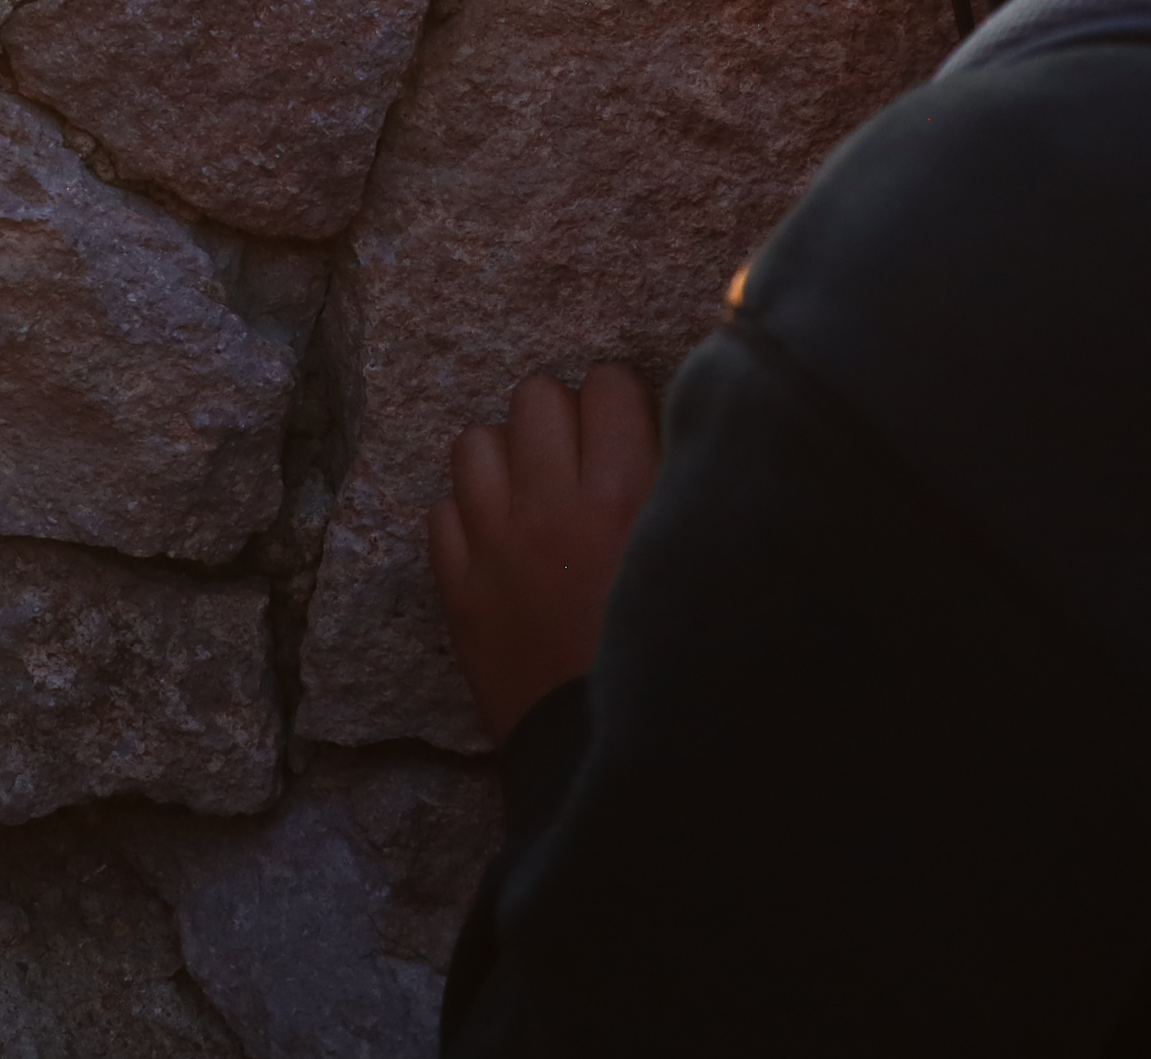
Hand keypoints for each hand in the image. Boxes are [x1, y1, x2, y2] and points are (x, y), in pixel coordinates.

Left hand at [429, 365, 658, 739]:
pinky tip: (502, 546)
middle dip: (563, 418)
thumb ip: (691, 494)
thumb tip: (688, 434)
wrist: (614, 764)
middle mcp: (550, 505)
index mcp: (625, 494)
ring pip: (474, 442)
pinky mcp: (457, 591)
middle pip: (535, 396)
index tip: (632, 430)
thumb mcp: (709, 569)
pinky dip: (469, 518)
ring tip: (536, 493)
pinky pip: (442, 511)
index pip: (608, 385)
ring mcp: (492, 546)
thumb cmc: (681, 668)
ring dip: (508, 458)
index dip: (623, 402)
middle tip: (585, 460)